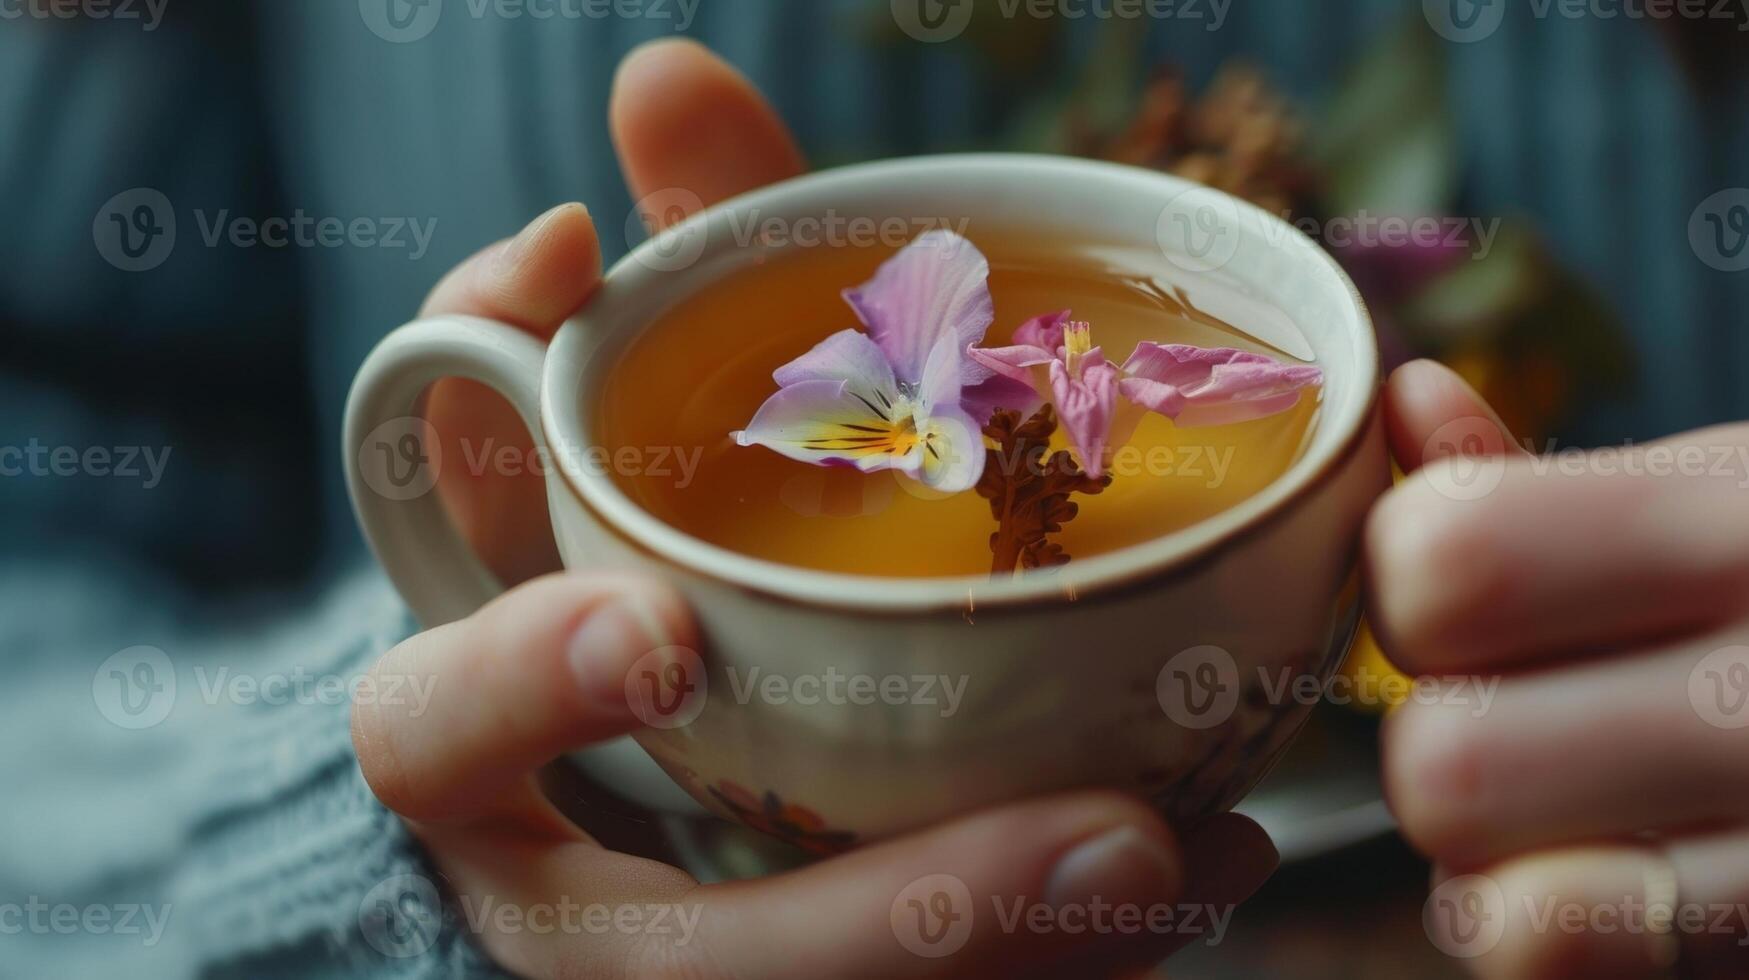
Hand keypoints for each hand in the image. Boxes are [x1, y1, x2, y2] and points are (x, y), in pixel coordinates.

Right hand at [357, 40, 1278, 977]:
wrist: (575, 773)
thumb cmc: (590, 569)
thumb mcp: (601, 429)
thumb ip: (646, 275)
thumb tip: (662, 87)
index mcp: (469, 734)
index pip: (432, 729)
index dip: (526, 687)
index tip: (658, 629)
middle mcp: (565, 890)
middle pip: (675, 968)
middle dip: (876, 923)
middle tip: (1102, 837)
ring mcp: (681, 961)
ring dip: (1020, 950)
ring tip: (1195, 852)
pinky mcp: (807, 975)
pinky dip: (1068, 943)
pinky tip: (1210, 846)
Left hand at [1370, 360, 1748, 978]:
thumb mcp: (1747, 492)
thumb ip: (1558, 484)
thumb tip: (1412, 403)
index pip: (1444, 566)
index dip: (1406, 588)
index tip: (1459, 603)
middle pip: (1449, 764)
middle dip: (1446, 756)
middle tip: (1522, 731)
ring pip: (1504, 907)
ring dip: (1497, 869)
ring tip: (1574, 818)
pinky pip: (1578, 960)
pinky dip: (1564, 938)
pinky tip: (1624, 886)